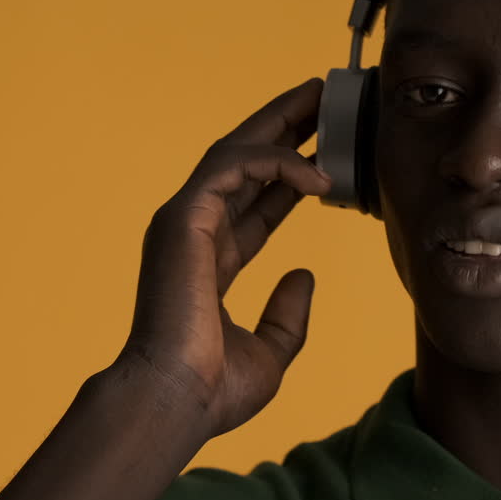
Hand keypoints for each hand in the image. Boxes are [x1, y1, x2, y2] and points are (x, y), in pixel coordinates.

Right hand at [117, 78, 331, 438]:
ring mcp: (185, 221)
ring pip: (235, 151)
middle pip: (243, 164)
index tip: (324, 153)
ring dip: (279, 123)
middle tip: (323, 98)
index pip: (254, 204)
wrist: (175, 401)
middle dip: (282, 128)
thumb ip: (287, 315)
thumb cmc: (212, 389)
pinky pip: (233, 167)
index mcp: (211, 262)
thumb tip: (305, 275)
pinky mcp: (184, 217)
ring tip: (322, 99)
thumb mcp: (270, 352)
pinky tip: (317, 172)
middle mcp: (194, 233)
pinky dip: (275, 161)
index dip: (289, 175)